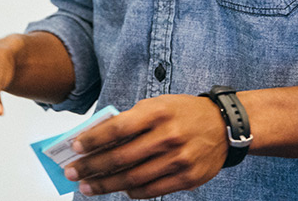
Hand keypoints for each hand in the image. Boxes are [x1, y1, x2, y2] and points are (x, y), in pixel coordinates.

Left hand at [64, 94, 228, 197]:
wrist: (225, 126)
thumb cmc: (185, 112)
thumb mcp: (160, 104)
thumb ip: (132, 119)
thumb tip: (100, 137)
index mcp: (158, 112)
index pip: (117, 128)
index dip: (93, 139)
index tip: (74, 146)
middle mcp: (167, 135)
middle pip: (120, 157)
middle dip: (91, 166)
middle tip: (73, 171)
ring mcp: (177, 159)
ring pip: (132, 178)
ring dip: (105, 184)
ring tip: (88, 186)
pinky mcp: (186, 178)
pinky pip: (150, 191)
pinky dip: (130, 191)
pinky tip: (119, 189)